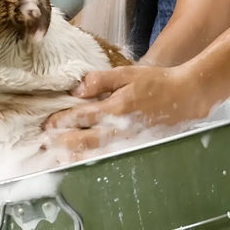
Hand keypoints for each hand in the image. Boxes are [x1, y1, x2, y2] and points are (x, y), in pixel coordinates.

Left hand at [43, 65, 210, 155]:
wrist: (184, 96)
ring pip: (95, 152)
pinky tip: (82, 157)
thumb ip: (101, 80)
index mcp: (117, 108)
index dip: (63, 121)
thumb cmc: (156, 82)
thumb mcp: (127, 73)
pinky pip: (108, 154)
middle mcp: (120, 128)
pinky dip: (92, 157)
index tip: (48, 124)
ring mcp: (127, 140)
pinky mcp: (133, 145)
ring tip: (57, 155)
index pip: (82, 117)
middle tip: (45, 144)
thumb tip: (78, 88)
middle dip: (62, 142)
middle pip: (84, 140)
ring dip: (74, 154)